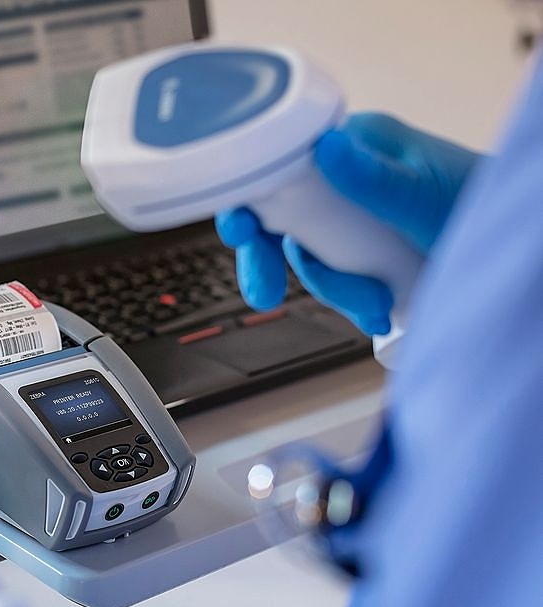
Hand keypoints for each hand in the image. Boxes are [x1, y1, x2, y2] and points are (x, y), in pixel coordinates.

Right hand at [216, 112, 480, 334]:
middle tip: (265, 294)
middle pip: (278, 217)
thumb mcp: (424, 196)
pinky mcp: (363, 255)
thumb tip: (324, 149)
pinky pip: (334, 281)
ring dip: (334, 289)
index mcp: (354, 149)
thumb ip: (375, 178)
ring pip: (306, 258)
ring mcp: (353, 221)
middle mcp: (345, 181)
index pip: (280, 165)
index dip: (250, 196)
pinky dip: (352, 301)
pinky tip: (379, 308)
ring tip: (375, 302)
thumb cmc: (480, 207)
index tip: (240, 230)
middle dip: (271, 261)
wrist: (515, 258)